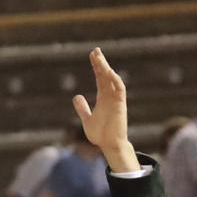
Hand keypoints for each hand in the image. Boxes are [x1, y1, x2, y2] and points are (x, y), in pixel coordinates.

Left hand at [72, 48, 135, 170]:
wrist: (109, 145)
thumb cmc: (100, 135)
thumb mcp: (87, 119)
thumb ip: (82, 108)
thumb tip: (76, 96)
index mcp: (102, 98)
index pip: (100, 78)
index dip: (97, 66)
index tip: (92, 55)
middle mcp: (110, 96)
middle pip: (106, 75)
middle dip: (101, 63)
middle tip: (95, 50)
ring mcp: (116, 100)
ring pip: (112, 80)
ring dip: (106, 68)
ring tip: (99, 58)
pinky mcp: (120, 105)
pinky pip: (120, 89)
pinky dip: (116, 80)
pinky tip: (109, 72)